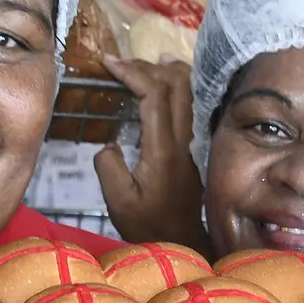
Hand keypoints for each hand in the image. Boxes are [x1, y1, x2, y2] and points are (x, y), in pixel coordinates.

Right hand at [92, 54, 211, 254]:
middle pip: (177, 84)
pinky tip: (169, 81)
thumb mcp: (118, 200)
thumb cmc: (147, 223)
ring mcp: (193, 140)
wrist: (181, 240)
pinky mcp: (194, 144)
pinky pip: (192, 103)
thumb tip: (109, 142)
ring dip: (169, 71)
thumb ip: (108, 166)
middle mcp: (183, 139)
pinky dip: (180, 85)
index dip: (132, 72)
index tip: (109, 64)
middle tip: (123, 62)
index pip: (154, 95)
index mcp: (163, 149)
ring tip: (148, 62)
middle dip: (148, 66)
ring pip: (190, 90)